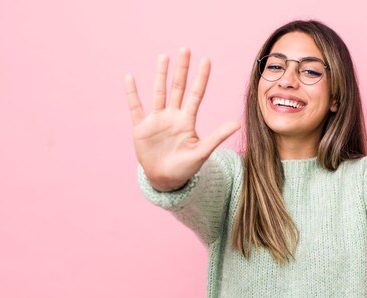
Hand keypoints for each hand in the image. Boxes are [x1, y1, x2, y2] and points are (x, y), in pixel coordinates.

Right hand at [124, 48, 240, 190]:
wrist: (165, 179)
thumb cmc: (185, 167)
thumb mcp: (202, 152)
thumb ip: (217, 136)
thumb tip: (237, 123)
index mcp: (187, 120)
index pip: (196, 94)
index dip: (201, 78)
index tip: (206, 60)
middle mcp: (172, 115)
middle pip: (178, 87)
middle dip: (181, 69)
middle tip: (185, 49)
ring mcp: (157, 120)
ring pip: (159, 92)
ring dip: (160, 75)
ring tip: (163, 57)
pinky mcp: (141, 127)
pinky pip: (136, 107)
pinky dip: (132, 93)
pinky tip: (129, 77)